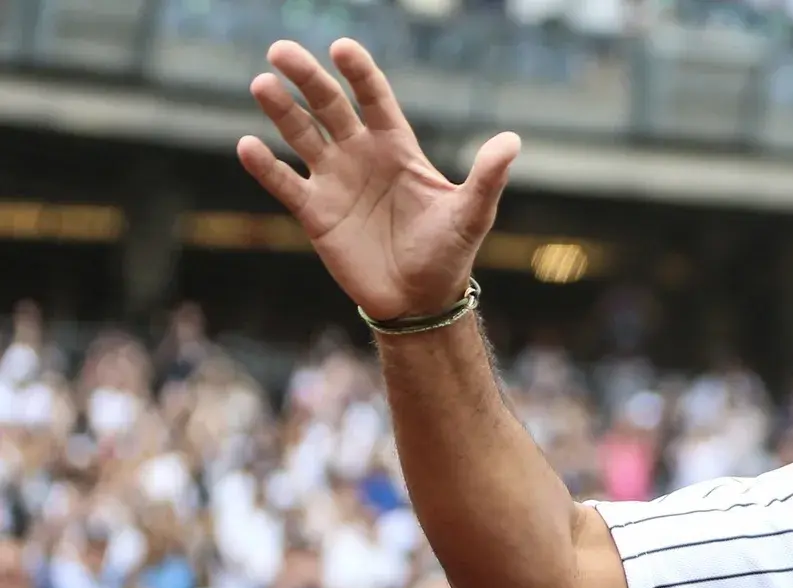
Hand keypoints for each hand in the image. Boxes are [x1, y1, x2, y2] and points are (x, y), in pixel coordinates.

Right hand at [238, 39, 519, 321]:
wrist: (420, 301)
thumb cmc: (449, 254)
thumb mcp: (471, 214)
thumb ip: (487, 176)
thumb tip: (512, 140)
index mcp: (397, 147)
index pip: (374, 98)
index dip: (359, 72)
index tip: (342, 48)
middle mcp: (361, 155)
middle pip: (329, 106)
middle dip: (307, 78)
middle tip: (281, 51)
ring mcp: (334, 180)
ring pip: (301, 135)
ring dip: (281, 110)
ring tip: (262, 84)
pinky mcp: (314, 211)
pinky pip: (284, 182)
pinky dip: (264, 166)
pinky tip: (247, 145)